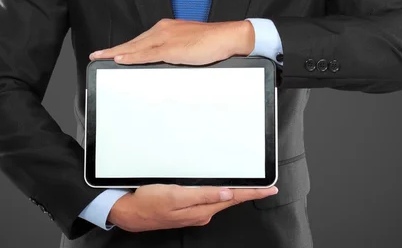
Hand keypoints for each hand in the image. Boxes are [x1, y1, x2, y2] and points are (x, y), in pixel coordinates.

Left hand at [89, 19, 254, 64]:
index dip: (124, 46)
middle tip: (96, 55)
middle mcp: (163, 30)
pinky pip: (147, 54)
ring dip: (116, 52)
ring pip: (135, 46)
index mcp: (167, 29)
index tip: (110, 51)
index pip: (140, 40)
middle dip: (113, 49)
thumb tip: (164, 62)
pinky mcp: (171, 48)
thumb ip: (174, 52)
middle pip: (133, 42)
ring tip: (100, 57)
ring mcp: (166, 38)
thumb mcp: (188, 47)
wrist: (228, 37)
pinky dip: (131, 56)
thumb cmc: (213, 43)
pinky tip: (120, 59)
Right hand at [107, 184, 277, 231]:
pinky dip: (222, 194)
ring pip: (221, 200)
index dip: (253, 193)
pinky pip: (210, 200)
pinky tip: (224, 191)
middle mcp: (201, 212)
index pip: (233, 198)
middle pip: (231, 200)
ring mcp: (194, 212)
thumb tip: (226, 194)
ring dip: (237, 194)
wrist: (131, 213)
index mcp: (202, 209)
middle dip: (249, 194)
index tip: (270, 190)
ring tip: (251, 188)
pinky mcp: (187, 209)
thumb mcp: (176, 196)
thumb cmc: (149, 202)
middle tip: (266, 188)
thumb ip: (202, 195)